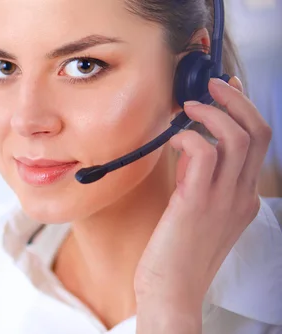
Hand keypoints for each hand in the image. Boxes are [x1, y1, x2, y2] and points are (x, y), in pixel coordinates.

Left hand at [134, 77, 272, 332]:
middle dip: (237, 100)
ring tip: (191, 105)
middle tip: (213, 84)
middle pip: (257, 133)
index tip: (226, 91)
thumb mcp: (198, 213)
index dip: (244, 110)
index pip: (259, 143)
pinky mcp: (196, 204)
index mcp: (243, 198)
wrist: (171, 290)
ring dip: (214, 112)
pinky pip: (203, 154)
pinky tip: (174, 138)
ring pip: (237, 138)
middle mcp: (240, 196)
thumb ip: (200, 182)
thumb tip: (189, 146)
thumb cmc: (176, 252)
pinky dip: (189, 137)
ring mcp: (222, 200)